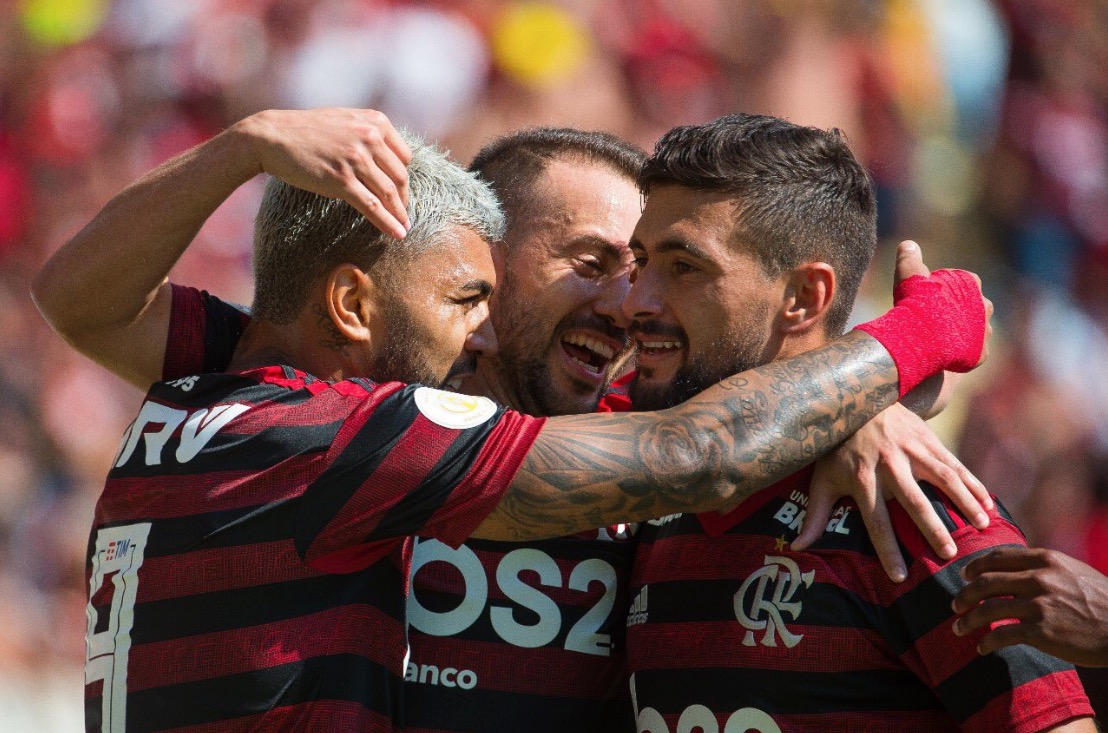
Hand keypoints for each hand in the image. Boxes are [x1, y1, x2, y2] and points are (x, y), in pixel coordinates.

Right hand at [239, 108, 412, 238]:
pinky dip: (388, 222)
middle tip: (403, 213)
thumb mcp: (345, 121)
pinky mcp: (341, 180)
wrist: (272, 136)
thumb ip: (368, 134)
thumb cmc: (307, 131)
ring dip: (399, 214)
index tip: (401, 191)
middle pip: (400, 176)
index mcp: (375, 121)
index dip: (404, 178)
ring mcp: (356, 158)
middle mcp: (369, 137)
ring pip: (388, 193)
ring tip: (404, 228)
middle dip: (403, 198)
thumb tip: (388, 160)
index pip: (404, 156)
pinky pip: (372, 206)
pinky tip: (397, 234)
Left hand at [794, 403, 990, 581]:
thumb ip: (815, 514)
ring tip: (981, 527)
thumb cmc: (837, 448)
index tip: (899, 577)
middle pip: (913, 500)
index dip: (886, 549)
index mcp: (861, 478)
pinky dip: (973, 483)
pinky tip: (988, 504)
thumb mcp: (821, 478)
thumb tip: (797, 548)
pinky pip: (955, 464)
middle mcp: (888, 464)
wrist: (855, 399)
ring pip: (942, 478)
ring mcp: (911, 450)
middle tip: (948, 555)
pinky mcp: (929, 440)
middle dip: (931, 528)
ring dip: (963, 502)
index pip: (875, 520)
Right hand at [893, 240, 993, 370]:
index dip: (943, 290)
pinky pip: (974, 353)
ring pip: (975, 330)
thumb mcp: (909, 276)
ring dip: (961, 333)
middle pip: (972, 306)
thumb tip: (907, 244)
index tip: (927, 297)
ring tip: (938, 339)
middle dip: (957, 311)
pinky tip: (945, 355)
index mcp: (971, 283)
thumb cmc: (916, 302)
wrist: (921, 336)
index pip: (961, 282)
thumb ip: (910, 260)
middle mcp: (984, 305)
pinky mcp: (981, 353)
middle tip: (933, 319)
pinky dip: (962, 354)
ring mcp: (985, 330)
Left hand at [952, 546, 1107, 666]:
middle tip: (955, 604)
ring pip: (988, 609)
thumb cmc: (1101, 600)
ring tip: (958, 627)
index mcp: (1046, 559)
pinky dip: (987, 642)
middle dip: (964, 594)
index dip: (976, 566)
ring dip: (967, 619)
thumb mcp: (1073, 571)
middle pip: (986, 582)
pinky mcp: (1042, 631)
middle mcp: (1040, 578)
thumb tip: (1014, 568)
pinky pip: (1003, 635)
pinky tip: (982, 647)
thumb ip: (1044, 567)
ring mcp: (1040, 604)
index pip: (999, 556)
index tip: (964, 575)